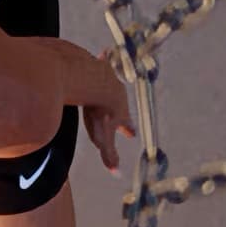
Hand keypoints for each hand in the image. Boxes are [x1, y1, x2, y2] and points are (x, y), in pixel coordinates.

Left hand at [78, 52, 135, 173]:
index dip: (128, 129)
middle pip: (118, 103)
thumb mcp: (103, 135)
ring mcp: (105, 79)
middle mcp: (115, 94)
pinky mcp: (94, 66)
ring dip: (109, 86)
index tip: (132, 134)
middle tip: (120, 111)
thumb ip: (108, 153)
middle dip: (120, 107)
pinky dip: (100, 61)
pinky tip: (102, 53)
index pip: (125, 124)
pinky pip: (97, 64)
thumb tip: (115, 173)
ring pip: (108, 84)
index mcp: (118, 111)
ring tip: (107, 86)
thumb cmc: (99, 109)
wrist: (93, 81)